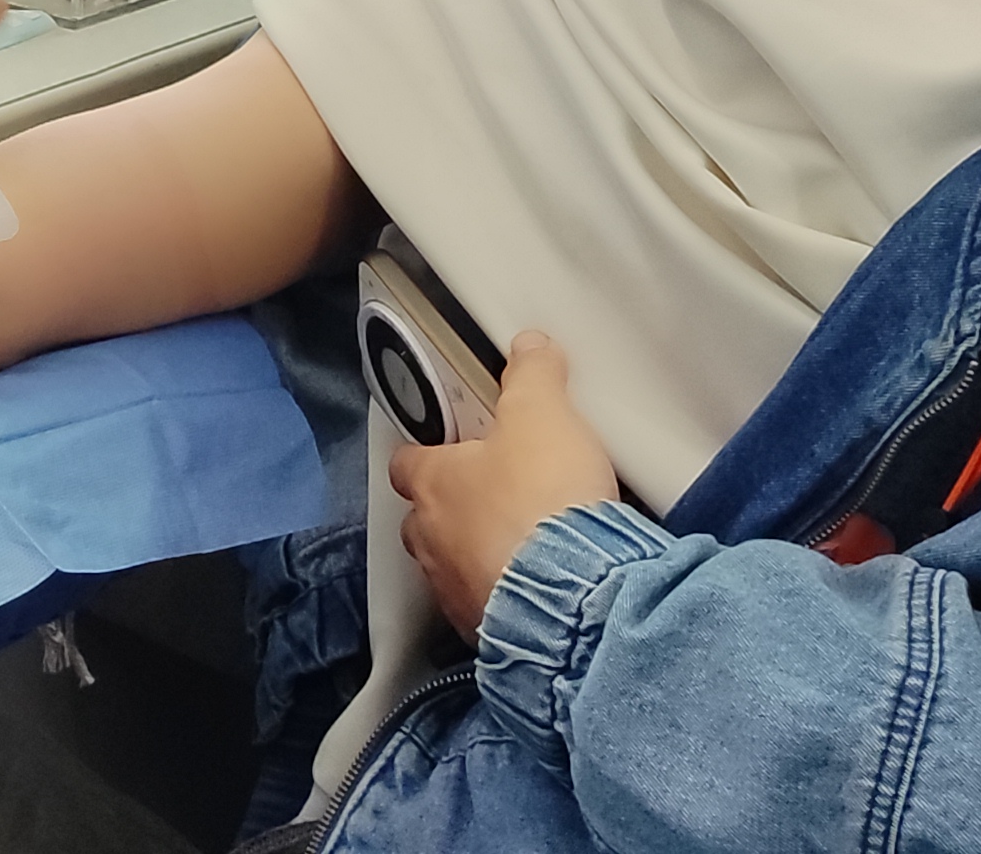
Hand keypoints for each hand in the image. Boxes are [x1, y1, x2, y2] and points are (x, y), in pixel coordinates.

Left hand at [389, 333, 618, 639]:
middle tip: (497, 496)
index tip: (452, 447)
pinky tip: (538, 589)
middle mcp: (430, 541)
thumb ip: (532, 377)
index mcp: (432, 484)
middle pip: (425, 520)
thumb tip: (528, 347)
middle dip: (453, 510)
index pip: (406, 463)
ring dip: (478, 556)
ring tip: (521, 546)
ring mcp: (453, 591)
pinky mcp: (485, 633)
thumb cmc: (544, 500)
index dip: (427, 452)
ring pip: (452, 567)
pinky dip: (503, 597)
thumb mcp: (542, 416)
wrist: (573, 597)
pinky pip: (486, 609)